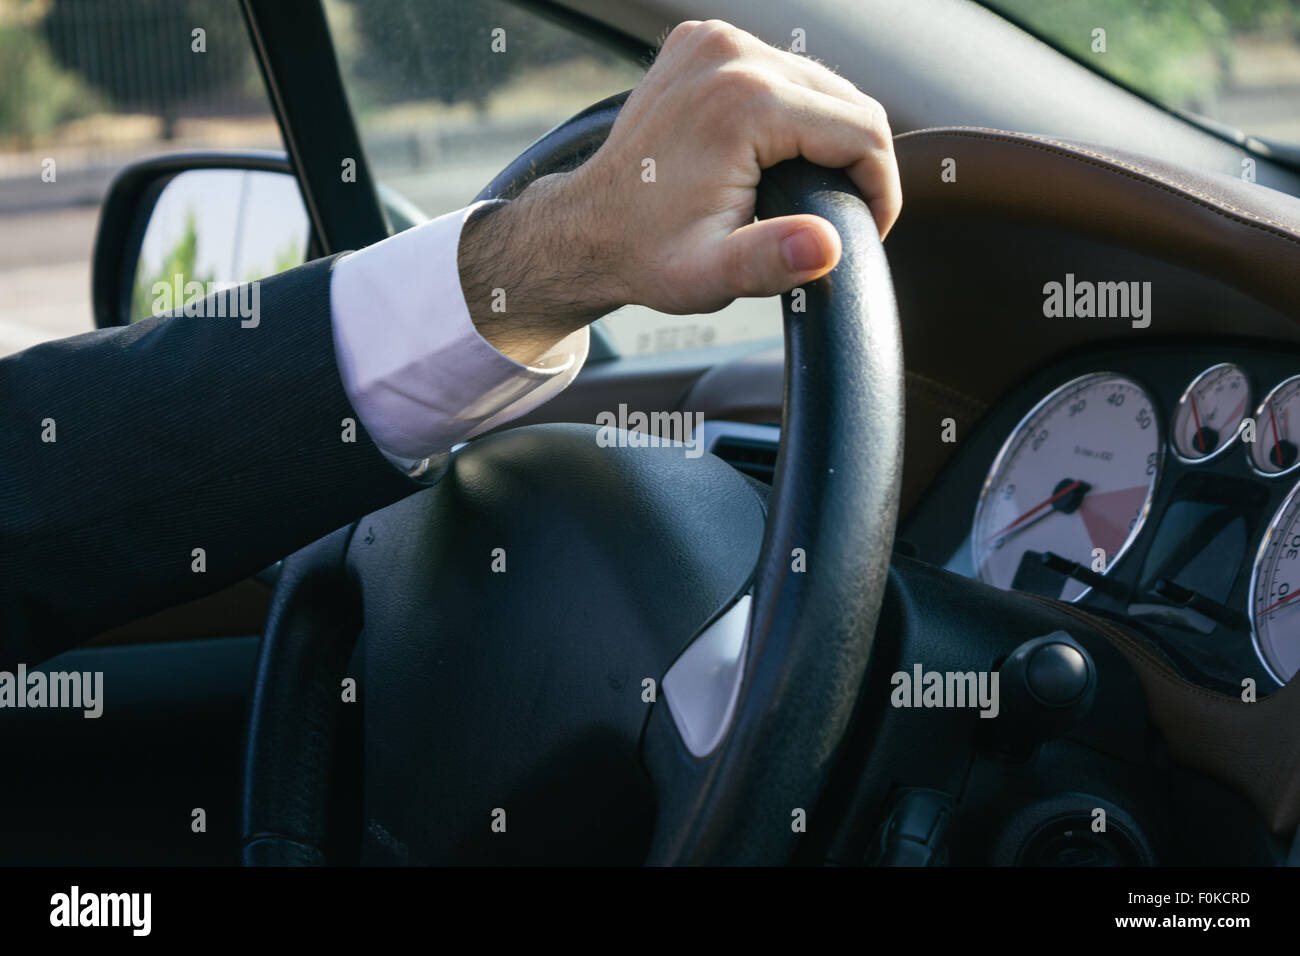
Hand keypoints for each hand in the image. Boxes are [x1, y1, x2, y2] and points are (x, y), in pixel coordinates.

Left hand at [460, 18, 901, 362]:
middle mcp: (730, 55)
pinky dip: (791, 111)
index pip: (861, 131)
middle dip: (857, 161)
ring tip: (811, 188)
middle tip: (842, 214)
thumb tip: (827, 245)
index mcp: (743, 103)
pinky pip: (781, 71)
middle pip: (845, 101)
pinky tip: (774, 154)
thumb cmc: (647, 255)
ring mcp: (713, 42)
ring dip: (828, 135)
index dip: (879, 186)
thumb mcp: (711, 275)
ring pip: (819, 83)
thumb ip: (772, 261)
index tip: (867, 228)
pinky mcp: (704, 43)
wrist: (587, 228)